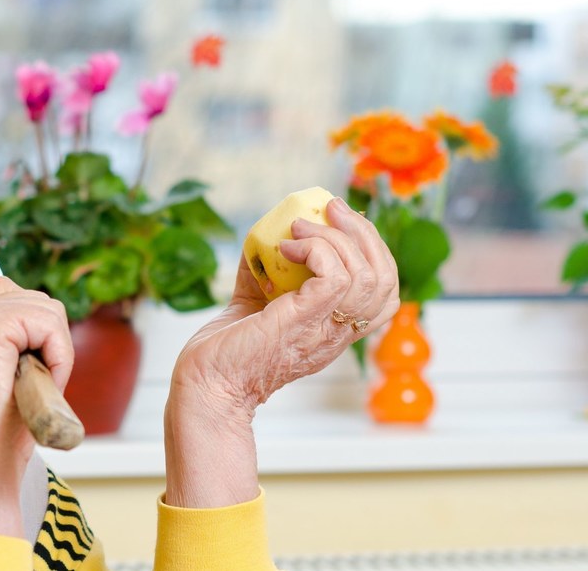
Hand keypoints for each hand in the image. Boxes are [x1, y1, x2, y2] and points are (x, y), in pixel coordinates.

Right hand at [0, 277, 72, 535]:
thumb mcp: (3, 378)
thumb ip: (15, 344)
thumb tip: (50, 319)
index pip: (7, 297)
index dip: (35, 331)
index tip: (32, 373)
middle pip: (29, 296)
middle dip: (49, 337)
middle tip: (41, 382)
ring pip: (43, 307)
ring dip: (57, 348)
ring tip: (40, 386)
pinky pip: (47, 322)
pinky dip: (60, 353)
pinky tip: (44, 382)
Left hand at [164, 197, 398, 506]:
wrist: (205, 383)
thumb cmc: (226, 350)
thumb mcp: (255, 303)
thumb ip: (266, 273)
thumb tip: (266, 237)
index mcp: (335, 330)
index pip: (385, 292)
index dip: (376, 252)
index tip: (345, 223)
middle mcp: (338, 333)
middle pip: (385, 279)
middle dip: (364, 233)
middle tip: (331, 207)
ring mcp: (324, 330)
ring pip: (366, 276)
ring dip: (335, 237)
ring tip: (297, 226)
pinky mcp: (303, 321)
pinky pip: (335, 277)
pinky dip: (317, 249)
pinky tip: (286, 245)